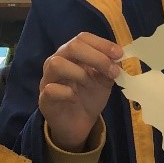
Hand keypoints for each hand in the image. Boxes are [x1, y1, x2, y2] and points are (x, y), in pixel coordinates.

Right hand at [39, 33, 122, 151]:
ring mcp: (47, 79)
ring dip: (80, 73)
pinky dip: (67, 93)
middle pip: (71, 47)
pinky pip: (51, 89)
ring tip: (90, 84)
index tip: (119, 54)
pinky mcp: (43, 98)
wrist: (78, 124)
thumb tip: (119, 57)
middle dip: (96, 57)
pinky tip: (75, 99)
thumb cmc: (89, 97)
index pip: (82, 38)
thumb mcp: (104, 81)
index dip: (101, 43)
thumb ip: (109, 68)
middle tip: (112, 71)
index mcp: (71, 54)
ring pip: (57, 64)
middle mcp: (56, 61)